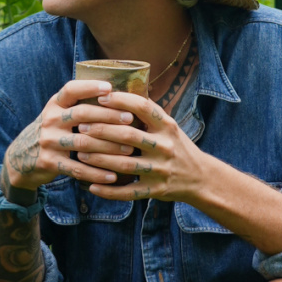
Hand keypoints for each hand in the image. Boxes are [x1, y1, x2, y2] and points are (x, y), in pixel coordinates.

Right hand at [3, 78, 139, 192]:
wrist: (21, 157)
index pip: (71, 89)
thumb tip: (116, 96)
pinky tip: (112, 176)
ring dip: (108, 146)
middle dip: (108, 116)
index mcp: (55, 104)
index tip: (110, 88)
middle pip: (81, 114)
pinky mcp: (49, 162)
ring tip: (129, 149)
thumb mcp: (57, 114)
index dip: (89, 87)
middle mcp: (50, 120)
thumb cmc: (51, 132)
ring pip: (83, 143)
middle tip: (130, 119)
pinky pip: (77, 168)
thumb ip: (78, 105)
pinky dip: (96, 173)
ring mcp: (48, 142)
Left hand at [73, 91, 207, 202]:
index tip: (100, 97)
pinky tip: (92, 186)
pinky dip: (108, 191)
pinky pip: (128, 192)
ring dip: (99, 159)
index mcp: (167, 126)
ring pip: (124, 164)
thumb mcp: (169, 126)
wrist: (201, 177)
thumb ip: (148, 113)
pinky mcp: (156, 190)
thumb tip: (118, 89)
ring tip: (81, 153)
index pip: (142, 107)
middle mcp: (165, 146)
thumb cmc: (177, 146)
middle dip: (101, 130)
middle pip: (128, 135)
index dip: (120, 100)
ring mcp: (160, 170)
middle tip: (81, 126)